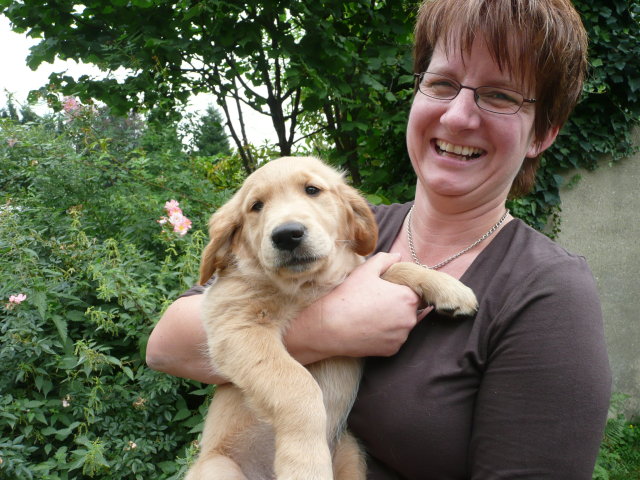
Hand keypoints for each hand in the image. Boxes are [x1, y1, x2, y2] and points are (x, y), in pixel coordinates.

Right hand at [286, 253, 422, 360]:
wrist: (330, 328)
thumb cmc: (348, 297)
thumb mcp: (365, 271)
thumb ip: (385, 260)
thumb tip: (398, 257)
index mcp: (408, 298)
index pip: (416, 290)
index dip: (402, 288)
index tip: (388, 289)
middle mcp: (410, 319)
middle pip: (411, 308)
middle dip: (398, 304)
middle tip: (377, 301)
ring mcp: (401, 337)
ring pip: (402, 324)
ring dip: (393, 320)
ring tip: (371, 314)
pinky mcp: (392, 350)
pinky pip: (394, 339)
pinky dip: (385, 334)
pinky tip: (369, 327)